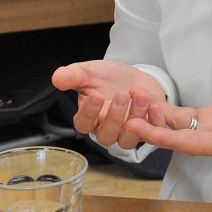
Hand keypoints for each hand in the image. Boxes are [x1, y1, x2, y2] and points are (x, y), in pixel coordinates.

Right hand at [51, 60, 166, 148]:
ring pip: (128, 140)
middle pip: (106, 137)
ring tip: (140, 96)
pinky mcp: (147, 130)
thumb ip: (73, 75)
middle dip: (114, 117)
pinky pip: (152, 134)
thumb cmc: (108, 78)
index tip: (96, 96)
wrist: (134, 76)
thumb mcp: (90, 71)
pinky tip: (154, 103)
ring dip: (135, 118)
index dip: (88, 113)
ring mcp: (127, 132)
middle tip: (121, 96)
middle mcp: (107, 129)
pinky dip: (155, 121)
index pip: (83, 124)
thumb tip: (56, 78)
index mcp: (90, 117)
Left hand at [122, 91, 211, 156]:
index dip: (166, 138)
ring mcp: (210, 128)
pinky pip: (184, 116)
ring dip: (155, 118)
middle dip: (151, 130)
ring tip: (132, 104)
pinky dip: (167, 110)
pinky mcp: (210, 117)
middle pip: (176, 137)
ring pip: (177, 126)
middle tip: (123, 118)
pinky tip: (150, 101)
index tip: (143, 131)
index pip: (191, 144)